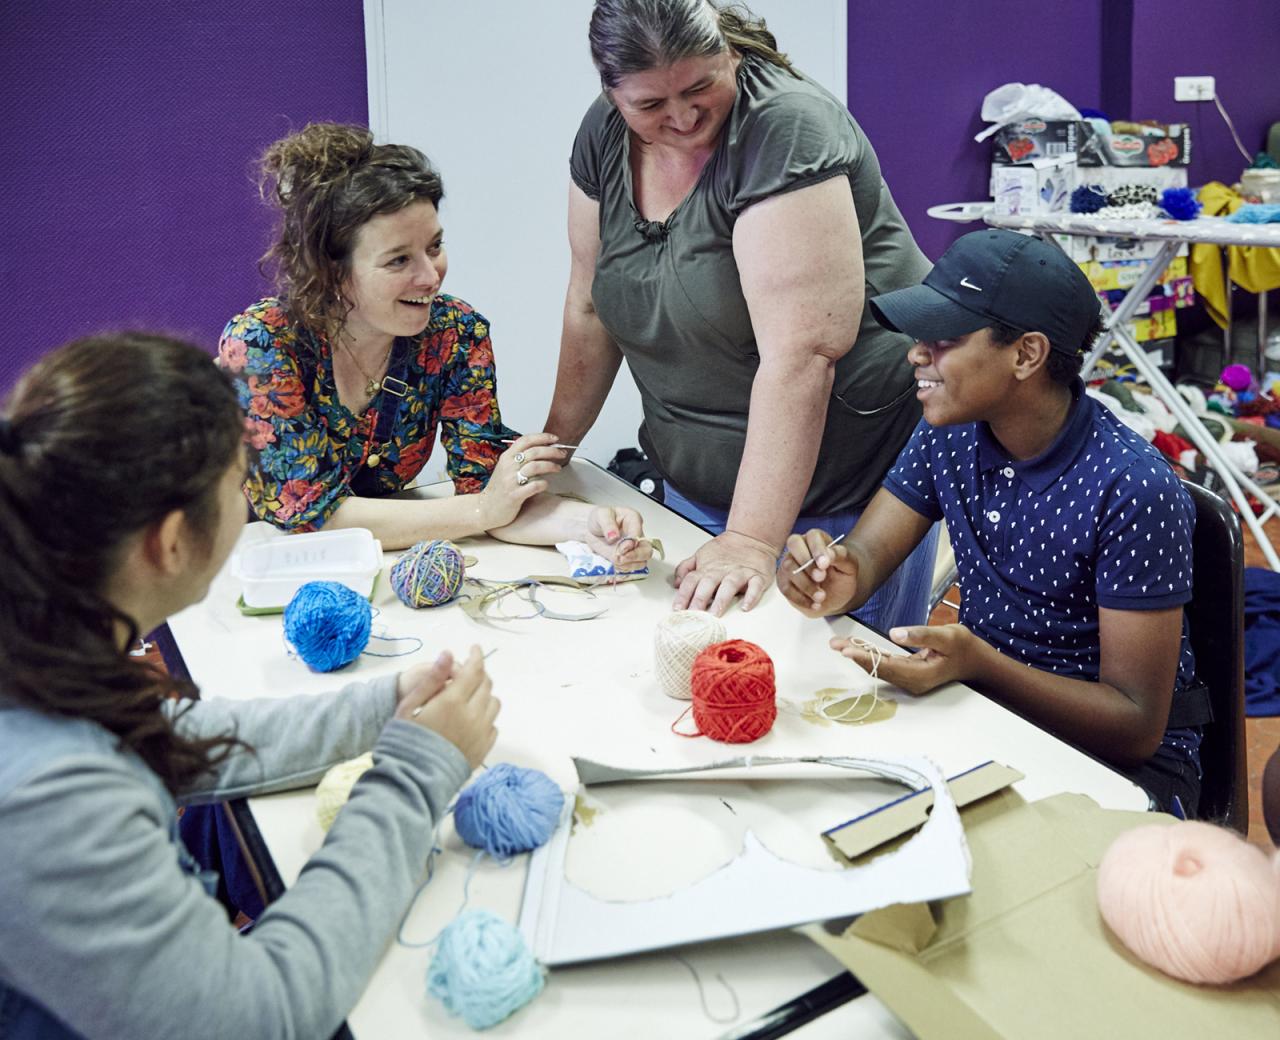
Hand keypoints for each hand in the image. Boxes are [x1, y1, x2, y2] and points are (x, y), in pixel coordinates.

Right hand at [395, 646, 498, 768]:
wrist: (412, 780)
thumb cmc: (404, 740)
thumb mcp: (409, 706)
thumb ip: (432, 679)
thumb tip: (449, 654)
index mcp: (453, 702)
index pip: (474, 670)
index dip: (477, 656)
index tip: (475, 648)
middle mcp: (473, 715)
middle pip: (486, 685)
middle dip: (479, 674)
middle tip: (467, 674)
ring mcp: (481, 733)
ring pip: (493, 703)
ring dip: (484, 695)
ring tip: (469, 697)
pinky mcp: (484, 749)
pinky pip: (493, 725)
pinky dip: (485, 716)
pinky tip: (470, 719)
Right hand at [478, 432, 566, 529]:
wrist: (485, 509)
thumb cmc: (499, 489)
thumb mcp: (506, 468)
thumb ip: (520, 459)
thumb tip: (543, 451)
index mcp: (506, 457)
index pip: (526, 440)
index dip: (542, 437)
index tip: (555, 439)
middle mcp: (508, 466)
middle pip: (534, 452)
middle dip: (552, 451)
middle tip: (562, 454)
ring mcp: (511, 481)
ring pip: (536, 466)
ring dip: (550, 466)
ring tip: (558, 468)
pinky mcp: (515, 495)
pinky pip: (534, 486)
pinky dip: (544, 484)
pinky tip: (546, 484)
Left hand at [584, 506, 652, 572]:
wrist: (592, 530)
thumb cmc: (599, 519)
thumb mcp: (601, 515)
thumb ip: (607, 524)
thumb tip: (613, 536)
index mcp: (633, 520)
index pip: (638, 532)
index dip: (632, 543)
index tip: (621, 548)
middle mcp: (637, 535)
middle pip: (646, 550)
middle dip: (634, 557)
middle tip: (620, 558)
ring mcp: (633, 549)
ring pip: (642, 562)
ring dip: (629, 565)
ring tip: (616, 562)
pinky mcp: (628, 559)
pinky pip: (632, 568)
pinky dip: (624, 569)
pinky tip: (615, 565)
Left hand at [672, 530, 777, 615]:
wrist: (750, 536)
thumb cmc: (725, 550)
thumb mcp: (701, 555)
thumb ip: (686, 568)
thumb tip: (676, 583)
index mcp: (706, 569)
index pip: (691, 581)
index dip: (683, 595)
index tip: (678, 609)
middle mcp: (721, 571)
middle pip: (708, 585)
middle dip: (699, 600)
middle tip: (694, 614)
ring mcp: (740, 573)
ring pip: (729, 586)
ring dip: (722, 599)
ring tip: (716, 613)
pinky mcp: (757, 576)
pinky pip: (755, 586)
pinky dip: (751, 596)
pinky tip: (745, 607)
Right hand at [778, 529, 857, 616]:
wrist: (837, 596)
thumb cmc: (842, 576)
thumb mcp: (850, 566)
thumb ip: (841, 556)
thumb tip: (828, 553)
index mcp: (817, 539)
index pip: (813, 536)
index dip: (817, 549)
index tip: (825, 564)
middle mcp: (800, 548)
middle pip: (794, 544)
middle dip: (807, 563)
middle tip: (821, 578)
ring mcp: (789, 564)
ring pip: (789, 568)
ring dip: (806, 584)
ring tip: (821, 596)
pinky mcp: (784, 582)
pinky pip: (786, 588)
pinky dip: (801, 598)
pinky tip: (815, 604)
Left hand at [831, 623, 984, 696]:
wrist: (977, 662)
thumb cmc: (964, 647)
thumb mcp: (947, 636)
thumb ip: (920, 635)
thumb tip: (895, 633)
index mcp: (920, 675)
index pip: (885, 665)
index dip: (864, 657)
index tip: (845, 649)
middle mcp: (912, 682)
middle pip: (878, 668)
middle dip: (855, 656)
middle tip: (835, 644)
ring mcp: (911, 680)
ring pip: (880, 668)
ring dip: (861, 656)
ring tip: (840, 644)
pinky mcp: (910, 674)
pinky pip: (886, 666)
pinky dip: (872, 656)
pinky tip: (859, 648)